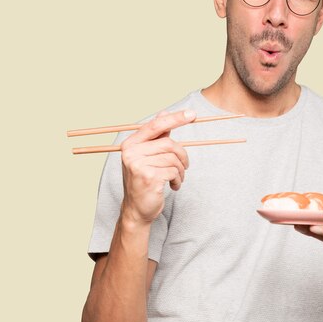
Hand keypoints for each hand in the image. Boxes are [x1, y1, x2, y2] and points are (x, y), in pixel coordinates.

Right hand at [120, 109, 195, 223]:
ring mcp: (138, 165)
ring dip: (181, 170)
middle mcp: (131, 152)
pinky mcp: (148, 177)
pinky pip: (173, 171)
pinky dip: (178, 179)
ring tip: (176, 179)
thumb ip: (157, 136)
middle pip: (169, 144)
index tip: (192, 114)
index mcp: (130, 143)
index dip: (175, 118)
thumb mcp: (148, 156)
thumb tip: (164, 112)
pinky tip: (173, 186)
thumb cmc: (144, 181)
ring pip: (173, 159)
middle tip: (185, 166)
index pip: (156, 125)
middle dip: (182, 156)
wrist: (137, 209)